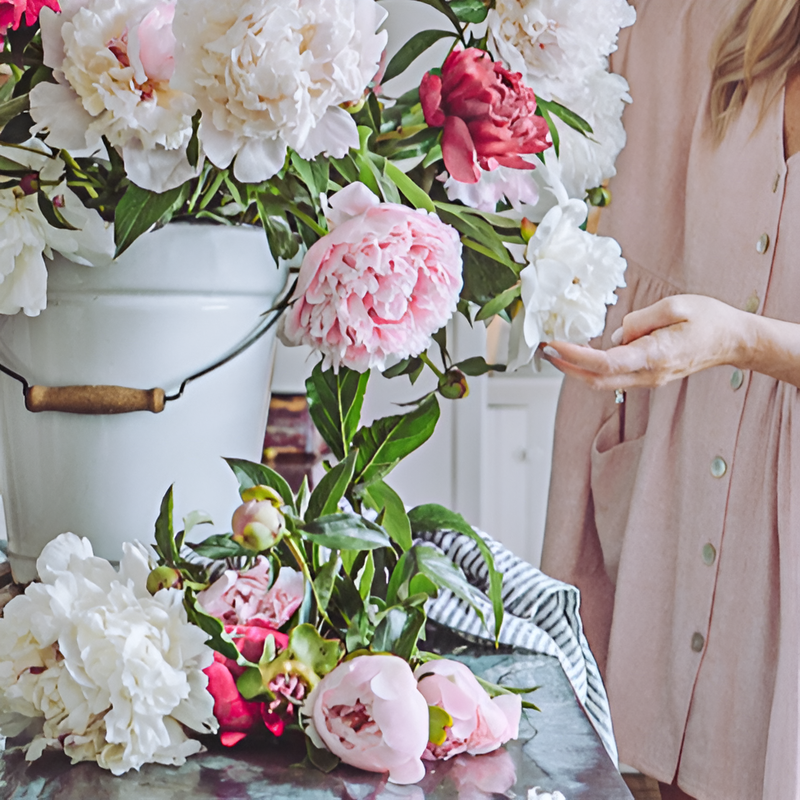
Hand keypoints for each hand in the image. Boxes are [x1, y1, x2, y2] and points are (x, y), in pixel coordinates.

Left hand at [542, 295, 751, 390]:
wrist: (733, 341)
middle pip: (597, 380)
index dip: (575, 357)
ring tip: (556, 349)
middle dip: (567, 367)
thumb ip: (641, 319)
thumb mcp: (676, 305)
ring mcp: (648, 380)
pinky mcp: (648, 377)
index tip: (554, 346)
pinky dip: (593, 367)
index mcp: (654, 356)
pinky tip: (580, 353)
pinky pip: (615, 376)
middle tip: (544, 349)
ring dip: (577, 369)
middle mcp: (649, 374)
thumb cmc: (709, 319)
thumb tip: (617, 335)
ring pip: (603, 382)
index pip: (606, 363)